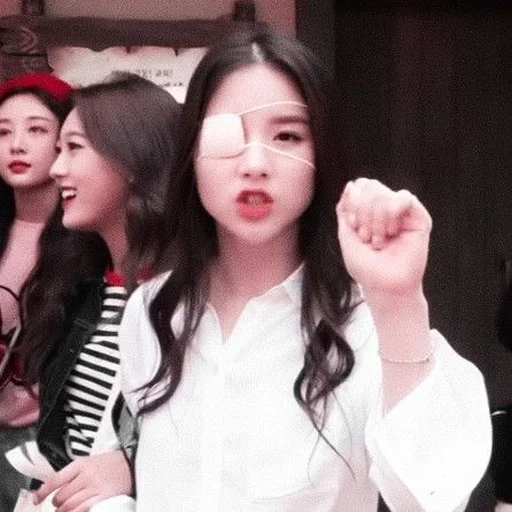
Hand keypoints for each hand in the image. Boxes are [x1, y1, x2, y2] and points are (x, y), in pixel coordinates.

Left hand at [34, 450, 131, 511]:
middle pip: (61, 496)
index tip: (37, 499)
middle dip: (57, 504)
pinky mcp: (104, 497)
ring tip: (66, 511)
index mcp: (81, 464)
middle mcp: (86, 475)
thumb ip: (74, 473)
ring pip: (69, 506)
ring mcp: (95, 486)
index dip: (43, 492)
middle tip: (59, 506)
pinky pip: (83, 509)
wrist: (132, 463)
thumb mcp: (91, 461)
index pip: (55, 479)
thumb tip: (56, 488)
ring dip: (64, 511)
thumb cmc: (112, 463)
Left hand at [336, 178, 431, 300]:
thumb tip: (352, 184)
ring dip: (375, 220)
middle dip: (363, 213)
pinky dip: (391, 214)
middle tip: (367, 238)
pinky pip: (404, 197)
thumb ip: (345, 209)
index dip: (353, 203)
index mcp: (369, 210)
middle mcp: (386, 208)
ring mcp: (403, 213)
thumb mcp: (345, 234)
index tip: (353, 227)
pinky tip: (391, 233)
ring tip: (379, 241)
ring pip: (384, 193)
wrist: (384, 286)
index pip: (360, 186)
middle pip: (371, 186)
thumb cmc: (365, 266)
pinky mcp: (419, 218)